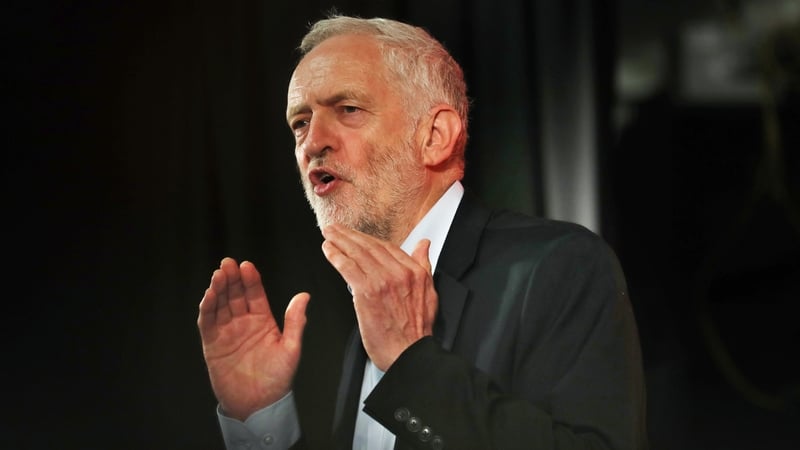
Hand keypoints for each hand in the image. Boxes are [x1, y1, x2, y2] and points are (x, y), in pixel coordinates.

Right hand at [197, 257, 309, 420]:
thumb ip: (295, 322)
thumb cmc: (278, 380)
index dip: (250, 279)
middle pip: (235, 295)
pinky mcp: (213, 344)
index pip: (255, 294)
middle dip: (231, 278)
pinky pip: (208, 322)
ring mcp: (227, 332)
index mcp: (263, 321)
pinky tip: (209, 296)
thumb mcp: (291, 349)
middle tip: (228, 264)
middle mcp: (244, 323)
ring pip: (220, 304)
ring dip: (218, 289)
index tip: (247, 266)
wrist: (259, 405)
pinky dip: (207, 308)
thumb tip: (305, 296)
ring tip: (218, 275)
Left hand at [321, 225, 437, 370]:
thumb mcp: (429, 293)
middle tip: (335, 229)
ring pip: (358, 253)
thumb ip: (424, 265)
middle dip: (350, 235)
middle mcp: (399, 273)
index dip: (368, 239)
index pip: (387, 247)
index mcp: (414, 272)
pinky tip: (328, 250)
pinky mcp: (367, 292)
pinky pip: (348, 267)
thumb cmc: (416, 331)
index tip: (356, 236)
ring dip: (340, 241)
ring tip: (328, 234)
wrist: (409, 354)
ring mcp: (383, 281)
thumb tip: (424, 244)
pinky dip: (336, 256)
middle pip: (370, 246)